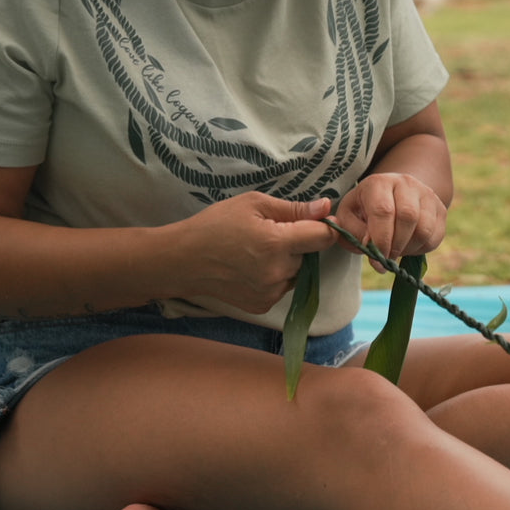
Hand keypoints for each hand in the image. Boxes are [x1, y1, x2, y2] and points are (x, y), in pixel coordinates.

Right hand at [175, 192, 334, 313]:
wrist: (182, 261)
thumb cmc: (215, 225)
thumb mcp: (253, 204)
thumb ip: (294, 208)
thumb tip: (327, 207)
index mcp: (277, 243)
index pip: (323, 237)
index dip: (324, 226)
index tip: (315, 220)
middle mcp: (278, 273)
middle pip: (308, 255)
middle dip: (297, 244)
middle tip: (267, 234)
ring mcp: (271, 293)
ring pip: (296, 273)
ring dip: (286, 262)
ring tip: (256, 252)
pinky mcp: (263, 305)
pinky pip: (282, 287)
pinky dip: (274, 277)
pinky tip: (251, 268)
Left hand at [332, 172, 446, 272]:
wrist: (393, 195)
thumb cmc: (365, 209)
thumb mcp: (349, 217)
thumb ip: (354, 232)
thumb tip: (371, 248)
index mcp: (379, 183)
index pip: (383, 210)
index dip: (381, 239)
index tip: (377, 257)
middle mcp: (406, 183)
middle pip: (408, 217)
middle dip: (396, 245)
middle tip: (387, 257)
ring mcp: (427, 195)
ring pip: (424, 229)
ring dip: (409, 248)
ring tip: (396, 250)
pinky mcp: (440, 208)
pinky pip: (435, 236)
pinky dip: (421, 248)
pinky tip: (408, 246)